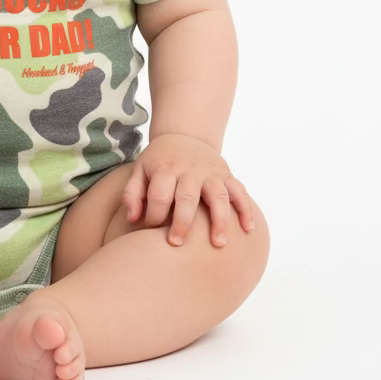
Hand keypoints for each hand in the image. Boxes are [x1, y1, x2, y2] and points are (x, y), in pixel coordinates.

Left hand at [122, 133, 254, 247]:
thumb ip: (132, 194)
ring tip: (218, 243)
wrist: (184, 135)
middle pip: (187, 197)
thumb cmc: (159, 161)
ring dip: (219, 220)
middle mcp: (189, 170)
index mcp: (165, 169)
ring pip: (218, 196)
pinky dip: (246, 209)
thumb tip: (133, 220)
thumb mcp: (140, 170)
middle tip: (176, 244)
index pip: (159, 195)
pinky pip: (239, 191)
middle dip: (182, 222)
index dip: (153, 216)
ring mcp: (210, 173)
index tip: (150, 230)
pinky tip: (248, 229)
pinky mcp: (226, 175)